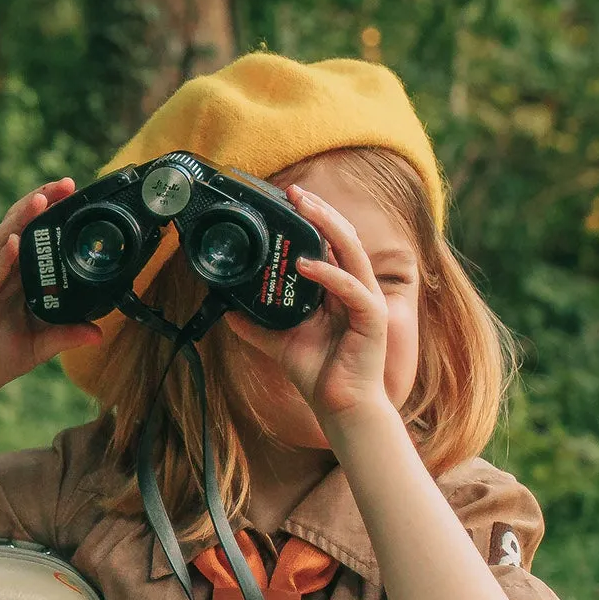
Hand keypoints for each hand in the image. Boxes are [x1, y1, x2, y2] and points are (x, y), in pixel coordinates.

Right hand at [0, 181, 102, 408]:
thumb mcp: (40, 345)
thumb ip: (66, 334)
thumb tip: (98, 332)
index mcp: (15, 278)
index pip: (35, 236)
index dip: (53, 215)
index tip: (76, 196)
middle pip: (19, 228)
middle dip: (40, 203)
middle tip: (65, 184)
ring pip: (2, 242)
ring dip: (21, 219)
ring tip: (40, 200)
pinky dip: (2, 259)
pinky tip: (15, 245)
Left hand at [237, 182, 397, 432]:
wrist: (341, 407)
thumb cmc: (321, 373)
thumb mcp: (280, 343)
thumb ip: (256, 325)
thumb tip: (227, 311)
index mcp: (338, 289)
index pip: (328, 244)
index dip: (311, 220)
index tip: (286, 201)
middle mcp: (355, 288)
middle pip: (342, 237)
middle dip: (319, 211)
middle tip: (294, 192)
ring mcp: (366, 300)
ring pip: (351, 252)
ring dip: (327, 226)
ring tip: (304, 209)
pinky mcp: (371, 318)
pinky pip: (350, 289)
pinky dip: (328, 274)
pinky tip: (306, 265)